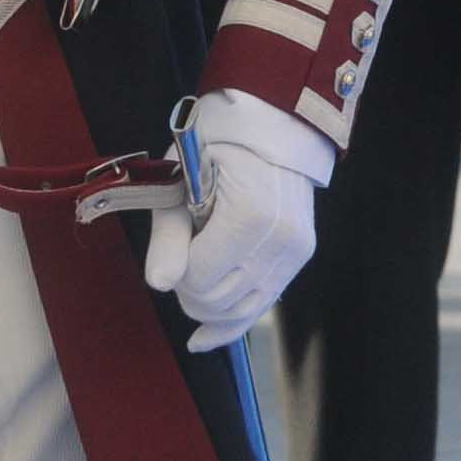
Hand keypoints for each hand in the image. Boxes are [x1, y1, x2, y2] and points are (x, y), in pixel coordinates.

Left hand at [137, 89, 333, 351]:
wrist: (273, 122)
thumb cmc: (219, 145)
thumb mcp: (182, 181)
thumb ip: (169, 235)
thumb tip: (160, 282)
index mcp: (251, 216)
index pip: (197, 279)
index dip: (175, 268)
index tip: (173, 241)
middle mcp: (281, 240)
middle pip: (217, 301)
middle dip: (188, 289)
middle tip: (181, 254)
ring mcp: (295, 251)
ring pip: (239, 311)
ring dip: (207, 305)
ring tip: (196, 276)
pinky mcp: (300, 257)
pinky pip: (261, 305)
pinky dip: (231, 323)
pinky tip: (204, 338)